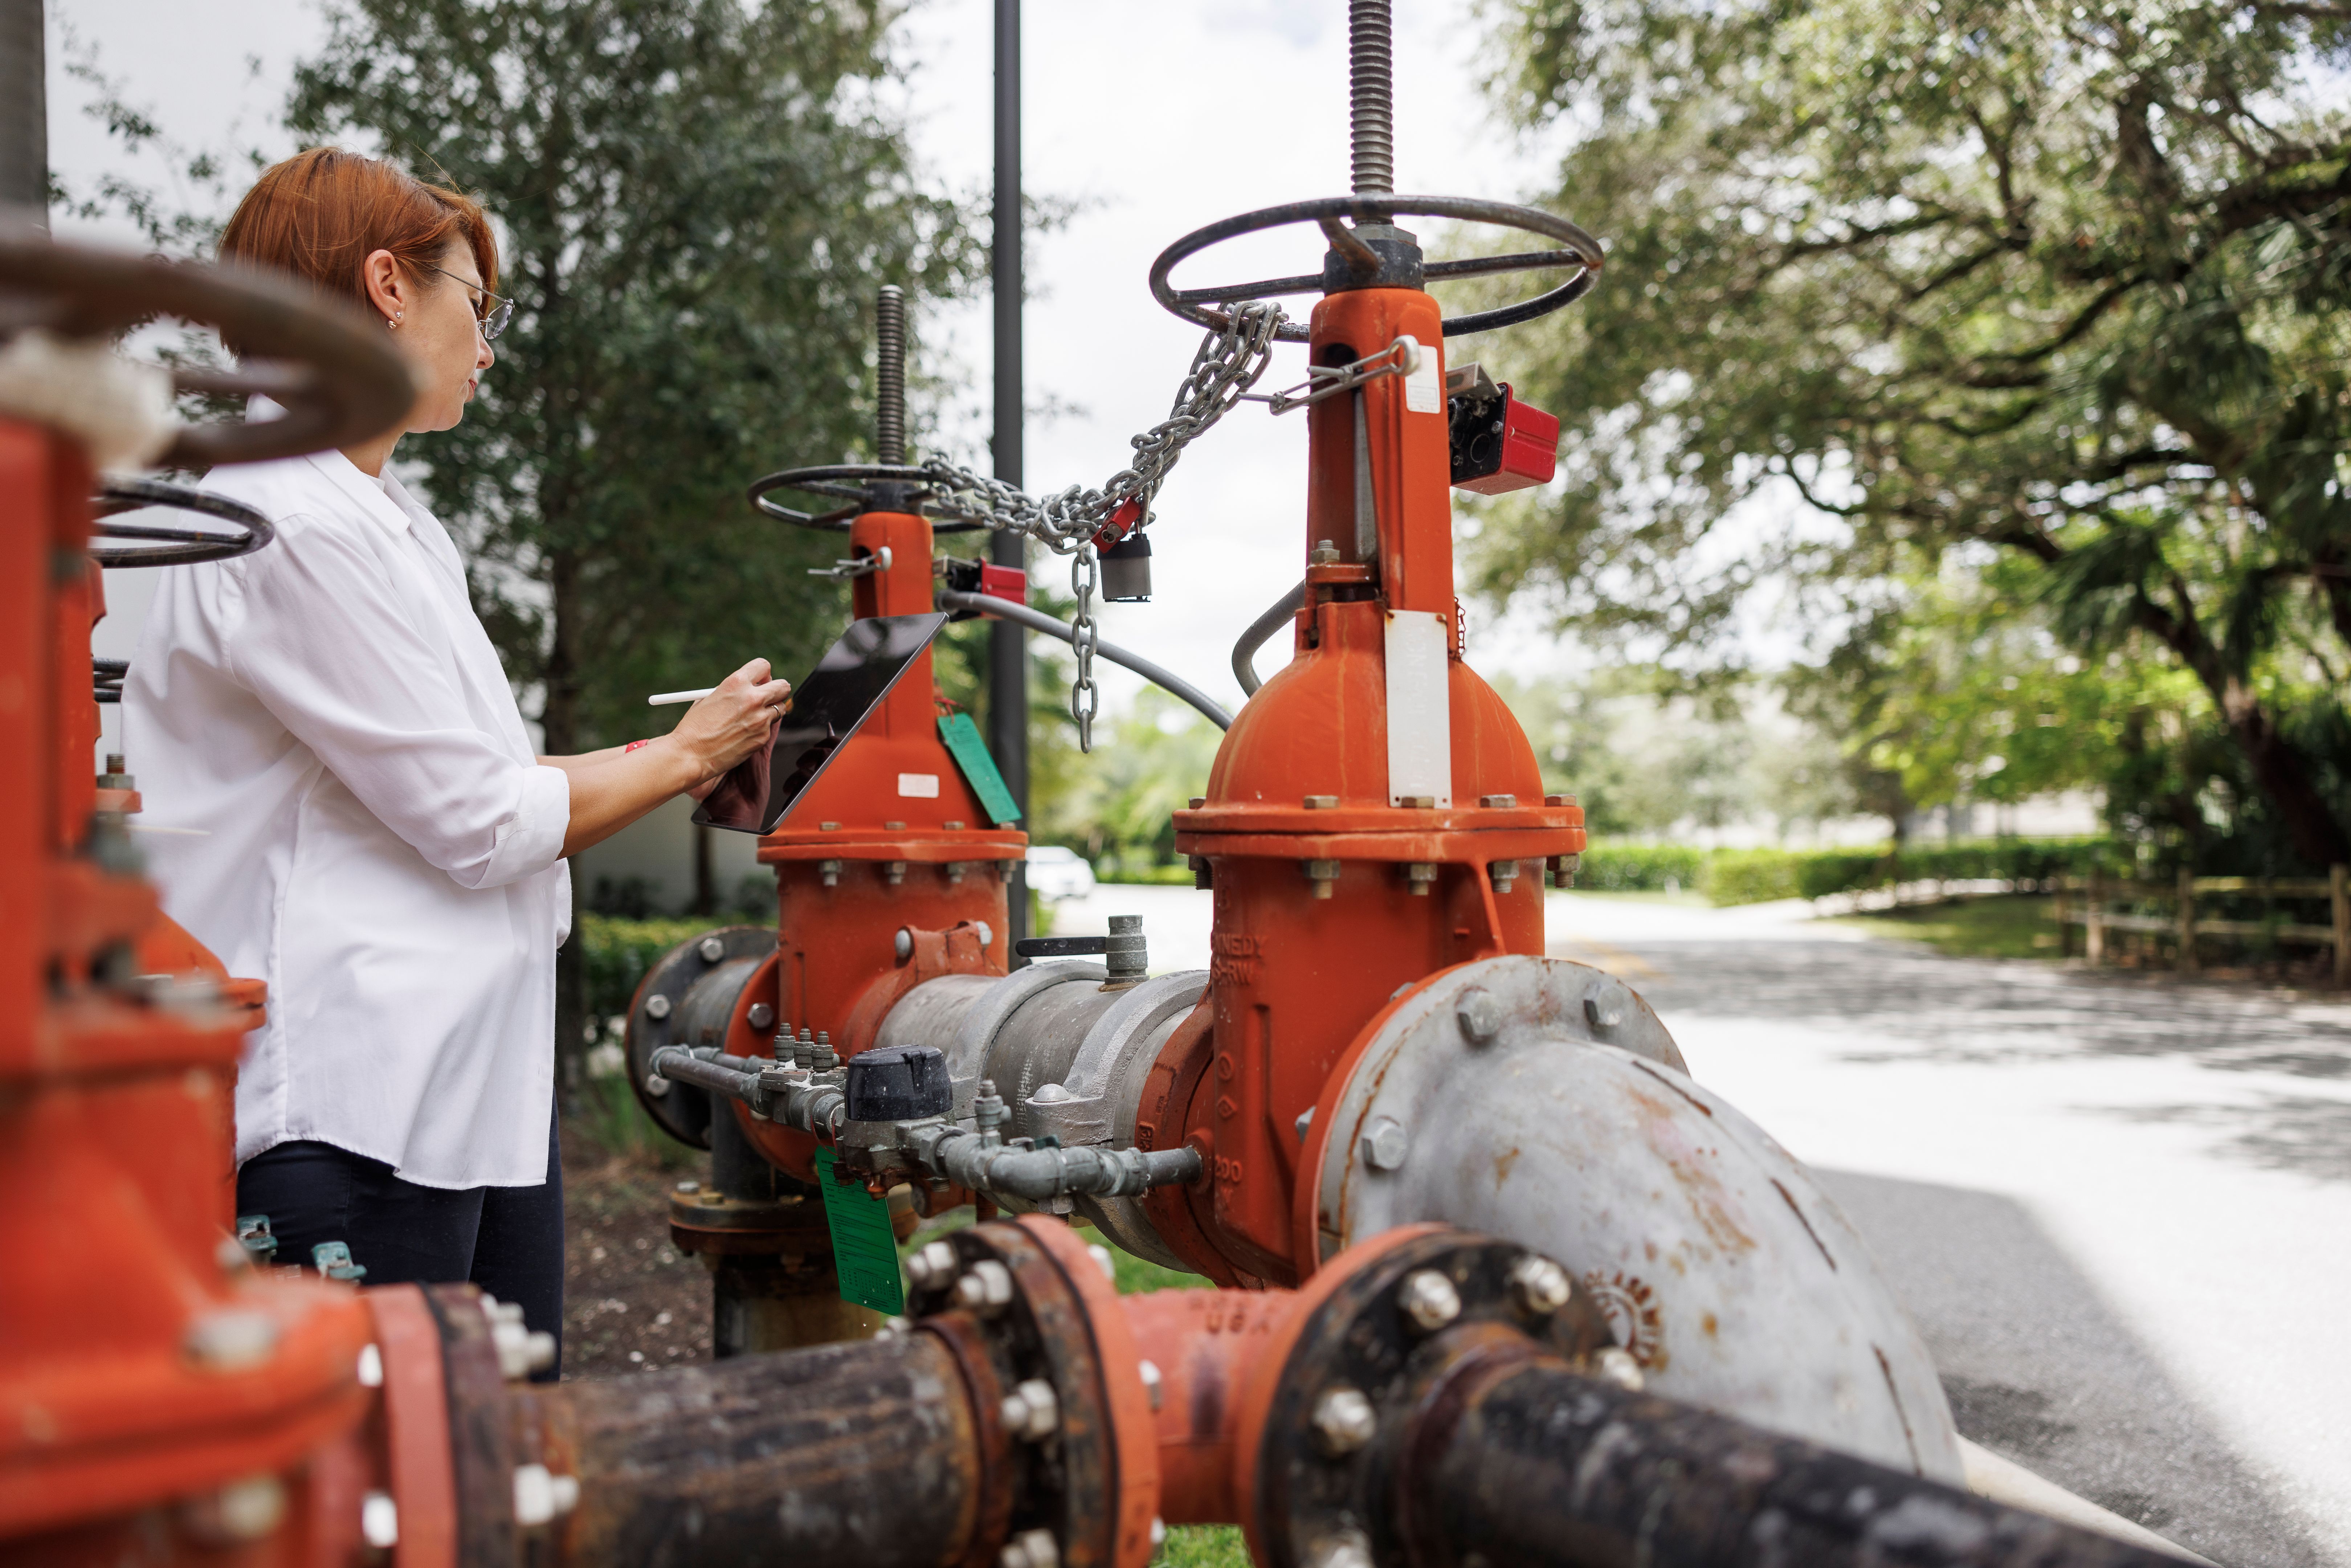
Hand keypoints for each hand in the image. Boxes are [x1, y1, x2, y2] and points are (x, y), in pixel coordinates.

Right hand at [668, 658, 789, 784]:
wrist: (690, 754)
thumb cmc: (695, 726)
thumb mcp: (710, 697)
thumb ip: (734, 690)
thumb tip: (751, 687)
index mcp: (736, 682)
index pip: (763, 666)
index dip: (762, 674)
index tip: (759, 681)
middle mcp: (752, 698)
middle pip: (782, 686)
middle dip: (776, 690)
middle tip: (767, 697)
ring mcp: (760, 719)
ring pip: (779, 708)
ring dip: (770, 711)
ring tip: (750, 718)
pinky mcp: (762, 737)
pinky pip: (768, 728)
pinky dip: (759, 730)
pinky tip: (742, 735)